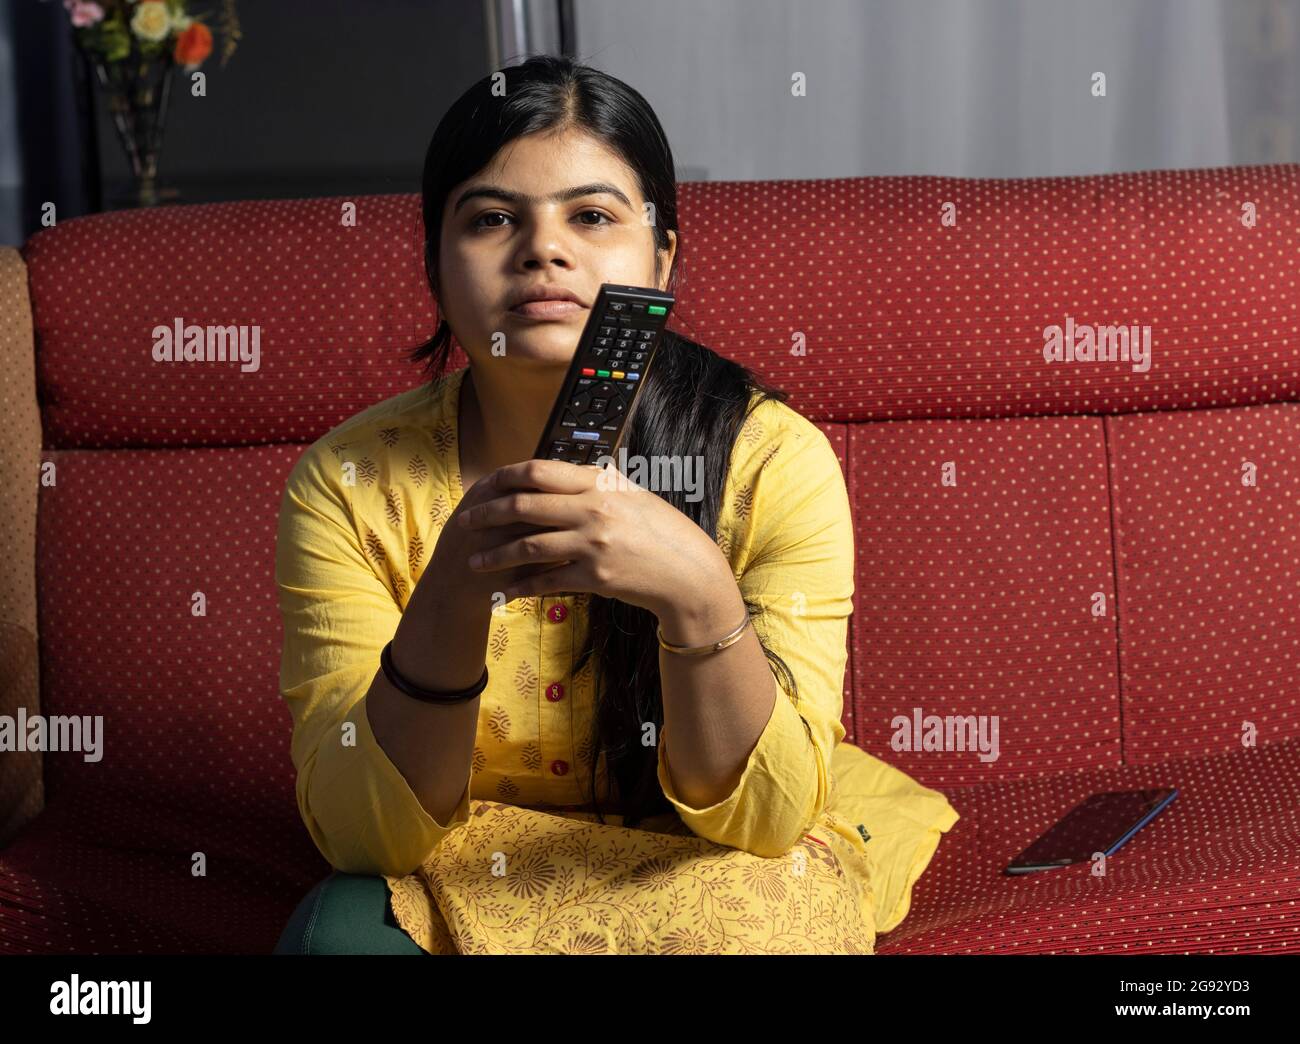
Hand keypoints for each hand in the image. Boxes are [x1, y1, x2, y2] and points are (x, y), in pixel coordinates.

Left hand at [455, 457, 730, 615]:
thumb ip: (593, 484)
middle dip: (487, 514)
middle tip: (465, 522)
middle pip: (523, 506)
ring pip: (528, 545)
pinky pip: (547, 580)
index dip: (503, 477)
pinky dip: (522, 585)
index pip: (538, 471)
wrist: (688, 572)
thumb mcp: (630, 494)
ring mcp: (593, 544)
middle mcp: (592, 509)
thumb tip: (556, 473)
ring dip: (494, 555)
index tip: (485, 486)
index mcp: (599, 483)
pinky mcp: (595, 577)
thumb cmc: (660, 531)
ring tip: (474, 561)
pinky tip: (505, 589)